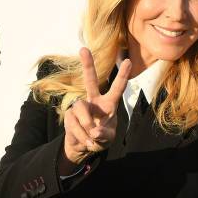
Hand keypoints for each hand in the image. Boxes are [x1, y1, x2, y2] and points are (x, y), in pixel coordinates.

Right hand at [59, 47, 130, 174]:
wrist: (83, 148)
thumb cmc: (100, 139)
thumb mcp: (107, 139)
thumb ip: (104, 136)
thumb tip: (95, 131)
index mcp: (109, 104)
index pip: (117, 88)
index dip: (122, 75)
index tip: (128, 61)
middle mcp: (94, 101)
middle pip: (90, 80)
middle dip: (87, 65)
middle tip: (83, 49)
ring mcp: (80, 107)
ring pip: (81, 109)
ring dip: (87, 126)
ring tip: (92, 139)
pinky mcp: (69, 115)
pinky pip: (74, 124)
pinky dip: (81, 136)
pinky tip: (85, 141)